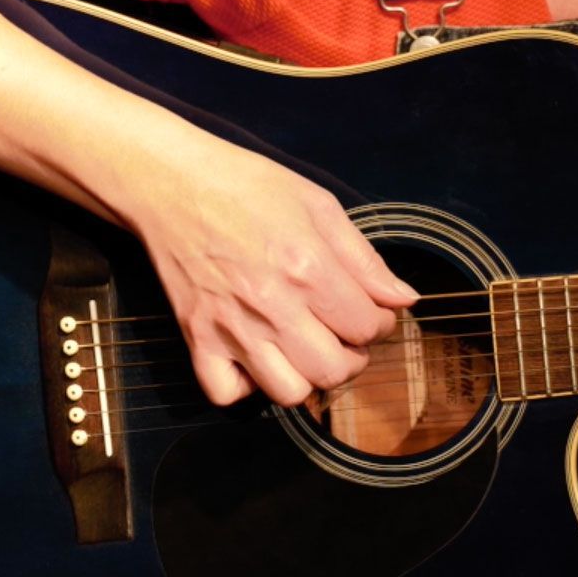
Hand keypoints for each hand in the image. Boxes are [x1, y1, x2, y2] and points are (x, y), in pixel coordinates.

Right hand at [128, 133, 416, 407]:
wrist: (173, 183)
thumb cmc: (247, 186)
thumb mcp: (319, 206)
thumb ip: (365, 259)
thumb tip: (404, 298)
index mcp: (308, 268)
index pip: (366, 327)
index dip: (380, 323)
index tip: (372, 312)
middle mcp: (272, 306)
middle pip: (333, 370)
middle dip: (352, 358)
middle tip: (345, 335)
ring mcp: (232, 327)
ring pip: (287, 393)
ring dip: (307, 378)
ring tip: (307, 350)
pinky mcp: (196, 338)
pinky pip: (227, 393)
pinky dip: (246, 386)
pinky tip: (258, 358)